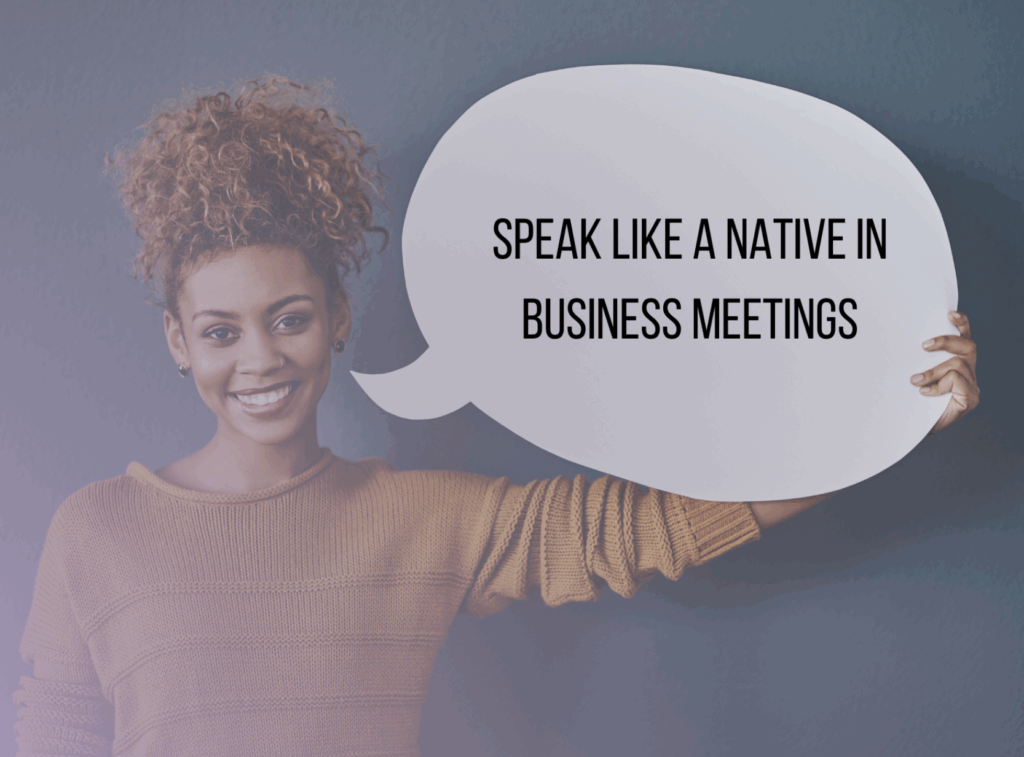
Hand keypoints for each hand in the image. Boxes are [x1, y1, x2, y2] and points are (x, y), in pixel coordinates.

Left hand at [910, 311, 979, 433]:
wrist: (912, 428)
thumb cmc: (912, 400)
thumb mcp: (911, 375)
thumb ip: (915, 360)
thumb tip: (896, 341)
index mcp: (956, 361)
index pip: (963, 337)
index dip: (960, 323)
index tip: (948, 314)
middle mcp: (968, 371)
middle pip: (967, 346)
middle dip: (946, 341)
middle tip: (924, 346)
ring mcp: (971, 385)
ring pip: (958, 364)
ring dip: (933, 371)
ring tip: (915, 381)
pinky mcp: (970, 398)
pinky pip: (957, 381)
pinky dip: (939, 386)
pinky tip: (926, 393)